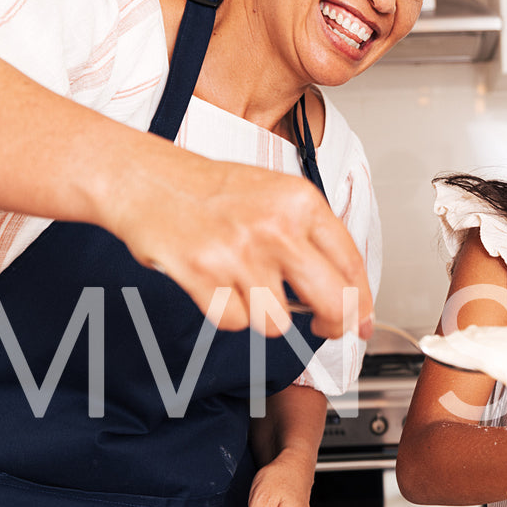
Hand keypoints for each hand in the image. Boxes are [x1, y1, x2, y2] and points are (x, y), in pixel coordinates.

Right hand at [108, 150, 373, 340]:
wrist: (146, 179)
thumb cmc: (210, 190)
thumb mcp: (274, 195)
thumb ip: (310, 237)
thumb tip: (346, 294)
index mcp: (300, 201)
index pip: (351, 264)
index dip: (361, 303)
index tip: (360, 322)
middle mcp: (276, 225)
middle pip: (331, 301)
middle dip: (332, 324)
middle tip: (323, 327)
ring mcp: (239, 251)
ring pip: (278, 322)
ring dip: (264, 315)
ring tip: (244, 285)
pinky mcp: (204, 274)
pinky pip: (235, 323)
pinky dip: (228, 314)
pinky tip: (217, 285)